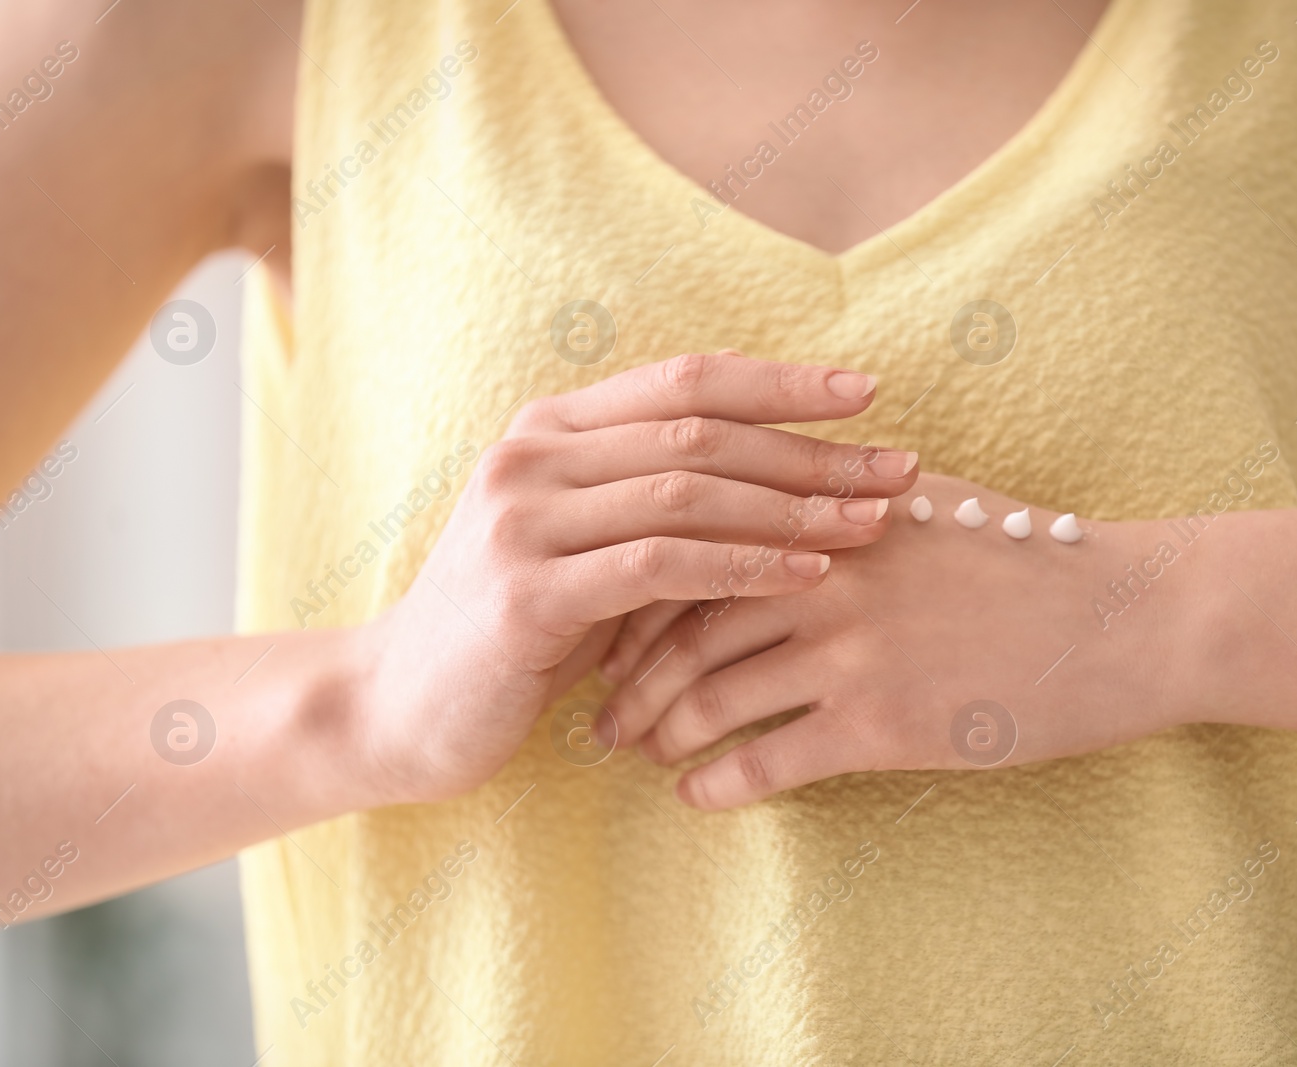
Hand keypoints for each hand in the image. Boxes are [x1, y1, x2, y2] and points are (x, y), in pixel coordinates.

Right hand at [348, 353, 920, 805]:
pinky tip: (808, 571)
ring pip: (687, 490)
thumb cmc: (516, 628)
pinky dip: (743, 564)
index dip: (782, 381)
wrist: (400, 706)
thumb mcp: (586, 545)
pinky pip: (659, 563)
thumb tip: (787, 477)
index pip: (685, 379)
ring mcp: (522, 519)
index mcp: (550, 427)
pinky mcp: (527, 591)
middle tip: (896, 469)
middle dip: (810, 450)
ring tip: (872, 523)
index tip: (868, 390)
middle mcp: (532, 455)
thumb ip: (655, 500)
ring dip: (793, 506)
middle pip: (699, 431)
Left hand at [603, 472, 1200, 809]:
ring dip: (661, 731)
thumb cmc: (1035, 559)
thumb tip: (787, 505)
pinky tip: (696, 796)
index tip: (605, 627)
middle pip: (681, 626)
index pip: (696, 550)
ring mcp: (850, 648)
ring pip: (711, 694)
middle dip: (627, 675)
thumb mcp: (934, 504)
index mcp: (828, 516)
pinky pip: (768, 759)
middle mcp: (824, 574)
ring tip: (636, 754)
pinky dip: (718, 781)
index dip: (637, 596)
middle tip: (598, 710)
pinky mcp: (883, 721)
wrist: (1127, 617)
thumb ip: (848, 502)